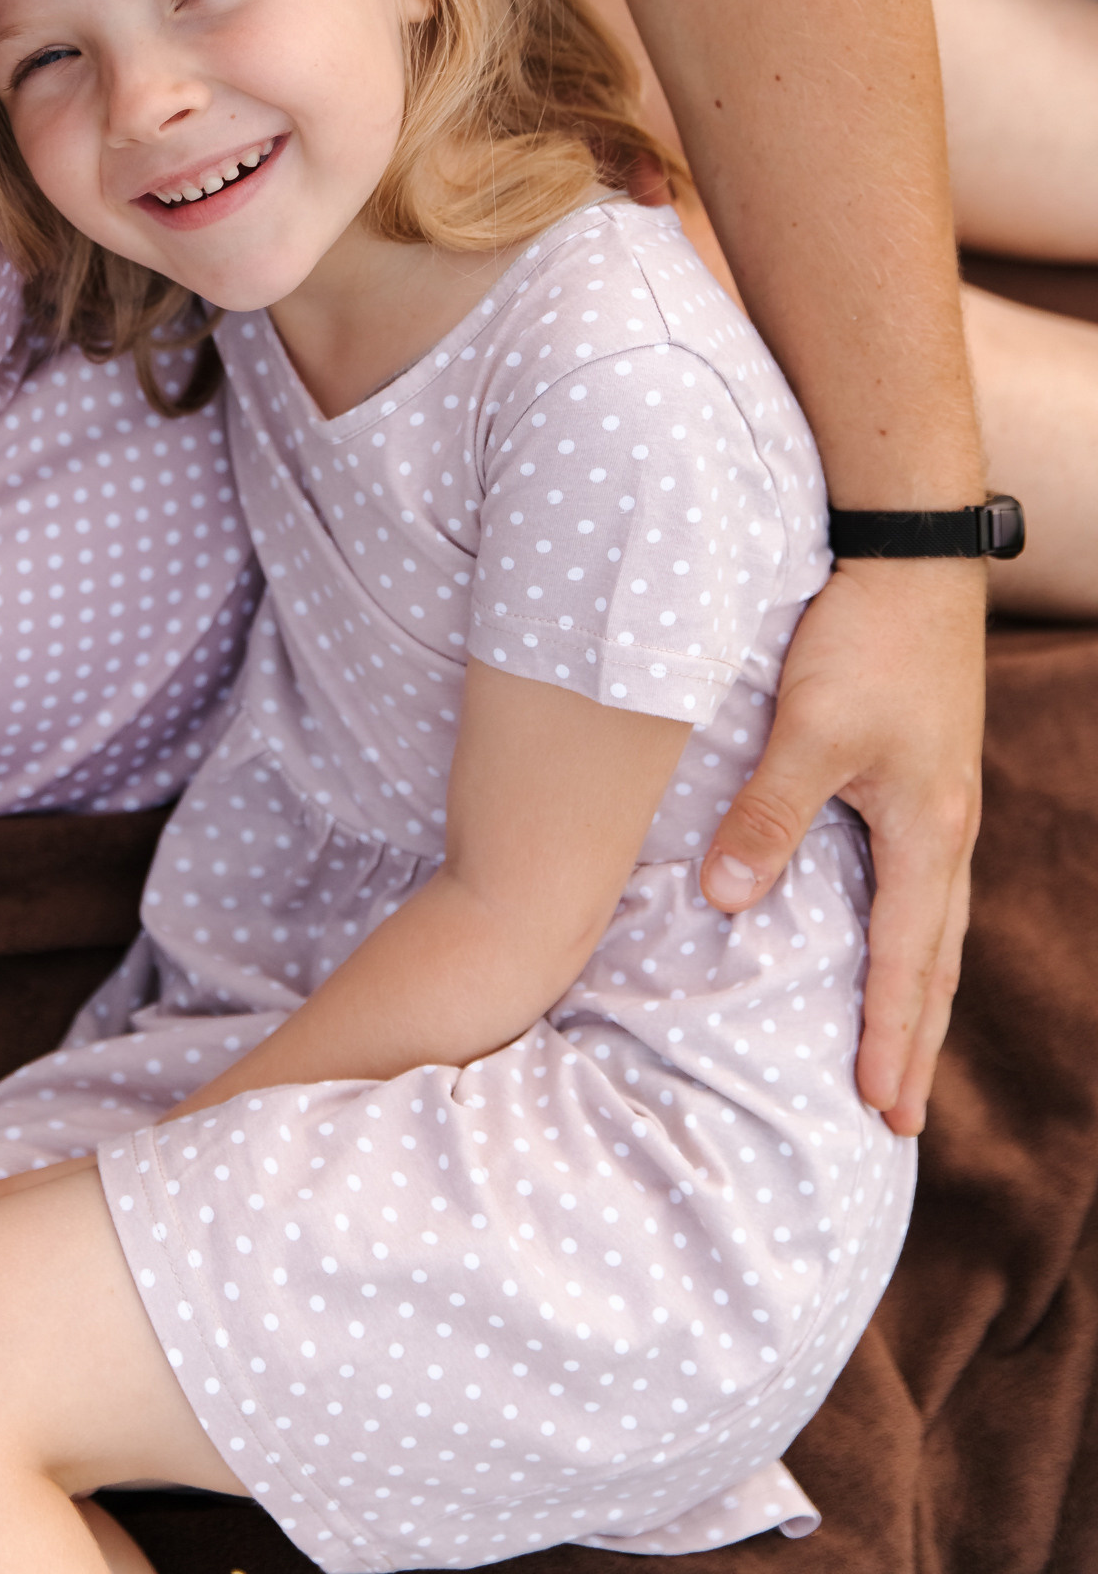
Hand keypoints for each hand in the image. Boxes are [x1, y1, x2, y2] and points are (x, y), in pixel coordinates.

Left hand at [700, 558, 984, 1135]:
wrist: (910, 552)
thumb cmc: (864, 637)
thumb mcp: (810, 727)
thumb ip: (768, 813)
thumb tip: (725, 901)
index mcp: (925, 832)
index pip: (904, 963)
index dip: (888, 1038)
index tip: (878, 1110)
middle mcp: (945, 827)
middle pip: (933, 960)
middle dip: (915, 1040)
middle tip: (900, 1118)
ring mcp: (941, 798)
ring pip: (933, 920)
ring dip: (918, 990)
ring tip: (903, 1048)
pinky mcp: (924, 768)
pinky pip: (921, 878)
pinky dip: (910, 929)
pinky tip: (887, 932)